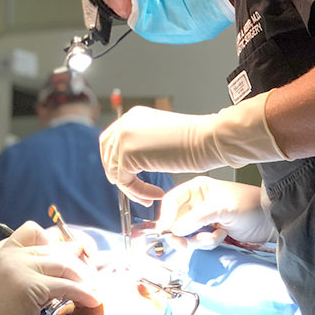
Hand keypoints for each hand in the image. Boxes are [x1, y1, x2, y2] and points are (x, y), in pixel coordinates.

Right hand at [0, 224, 100, 314]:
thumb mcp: (9, 286)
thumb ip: (28, 273)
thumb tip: (65, 271)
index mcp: (4, 253)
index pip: (33, 230)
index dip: (55, 242)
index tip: (71, 259)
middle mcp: (12, 256)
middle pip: (55, 250)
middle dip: (77, 264)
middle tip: (92, 279)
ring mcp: (21, 269)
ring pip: (64, 265)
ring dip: (84, 278)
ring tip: (95, 290)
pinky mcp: (32, 286)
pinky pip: (67, 286)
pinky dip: (84, 293)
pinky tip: (93, 300)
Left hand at [99, 91, 288, 204]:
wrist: (208, 138)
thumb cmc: (196, 139)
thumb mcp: (162, 137)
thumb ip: (144, 144)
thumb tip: (133, 162)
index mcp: (133, 116)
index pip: (112, 139)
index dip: (116, 159)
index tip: (126, 175)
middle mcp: (125, 123)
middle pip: (107, 153)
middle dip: (117, 173)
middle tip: (132, 190)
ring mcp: (123, 138)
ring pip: (116, 170)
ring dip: (132, 188)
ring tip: (149, 197)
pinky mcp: (127, 155)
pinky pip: (125, 181)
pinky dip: (138, 192)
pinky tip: (155, 196)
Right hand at [156, 176, 276, 249]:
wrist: (271, 220)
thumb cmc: (249, 206)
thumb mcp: (222, 209)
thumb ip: (197, 218)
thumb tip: (175, 230)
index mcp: (196, 189)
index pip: (171, 201)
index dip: (166, 216)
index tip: (167, 231)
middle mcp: (196, 203)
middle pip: (175, 221)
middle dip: (181, 234)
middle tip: (183, 244)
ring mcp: (202, 218)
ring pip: (186, 234)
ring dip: (198, 240)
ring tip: (216, 236)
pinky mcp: (210, 231)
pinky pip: (199, 241)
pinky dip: (209, 242)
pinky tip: (223, 235)